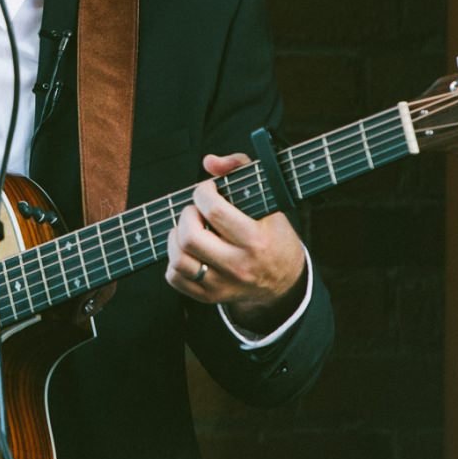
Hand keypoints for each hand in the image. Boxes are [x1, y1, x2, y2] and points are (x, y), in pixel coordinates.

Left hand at [165, 152, 306, 328]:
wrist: (283, 280)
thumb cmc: (272, 232)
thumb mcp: (268, 197)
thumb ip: (240, 168)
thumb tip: (208, 161)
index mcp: (255, 239)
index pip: (214, 210)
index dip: (203, 192)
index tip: (208, 189)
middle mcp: (239, 266)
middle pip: (190, 237)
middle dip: (186, 215)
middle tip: (196, 211)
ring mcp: (223, 284)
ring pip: (178, 259)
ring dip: (176, 237)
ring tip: (188, 229)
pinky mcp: (210, 297)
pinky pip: (175, 278)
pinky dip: (174, 260)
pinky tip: (188, 250)